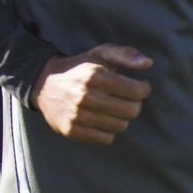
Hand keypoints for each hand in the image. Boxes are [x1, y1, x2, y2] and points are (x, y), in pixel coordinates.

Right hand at [31, 44, 151, 144]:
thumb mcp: (99, 54)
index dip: (143, 88)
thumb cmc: (79, 68)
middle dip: (133, 104)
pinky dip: (107, 130)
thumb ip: (125, 55)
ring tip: (111, 108)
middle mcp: (86, 96)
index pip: (137, 91)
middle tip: (124, 98)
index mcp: (94, 75)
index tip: (138, 86)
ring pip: (120, 126)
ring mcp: (77, 115)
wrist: (44, 83)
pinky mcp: (72, 130)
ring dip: (120, 117)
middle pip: (131, 111)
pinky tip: (101, 119)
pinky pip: (106, 138)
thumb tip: (148, 63)